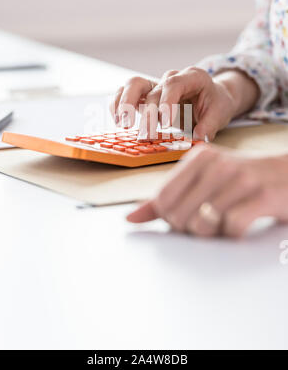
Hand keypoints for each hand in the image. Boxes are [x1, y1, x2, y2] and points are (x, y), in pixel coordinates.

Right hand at [110, 68, 240, 140]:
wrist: (210, 97)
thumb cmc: (215, 103)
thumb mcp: (220, 113)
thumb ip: (210, 125)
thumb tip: (199, 138)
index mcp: (192, 77)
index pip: (174, 84)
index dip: (167, 102)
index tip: (166, 123)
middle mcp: (171, 78)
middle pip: (152, 90)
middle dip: (148, 114)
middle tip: (146, 134)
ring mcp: (156, 85)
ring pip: (134, 85)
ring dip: (125, 103)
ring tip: (123, 124)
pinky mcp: (145, 95)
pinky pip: (125, 93)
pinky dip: (118, 104)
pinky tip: (117, 120)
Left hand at [127, 144, 287, 237]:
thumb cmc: (243, 180)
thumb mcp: (204, 179)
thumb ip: (167, 197)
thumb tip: (131, 216)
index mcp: (199, 157)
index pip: (163, 199)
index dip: (170, 217)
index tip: (186, 216)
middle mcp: (217, 164)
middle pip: (179, 215)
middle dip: (191, 228)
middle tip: (210, 221)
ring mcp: (240, 178)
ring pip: (201, 224)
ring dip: (212, 233)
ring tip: (224, 222)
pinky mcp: (261, 196)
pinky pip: (230, 228)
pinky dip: (233, 235)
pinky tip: (240, 225)